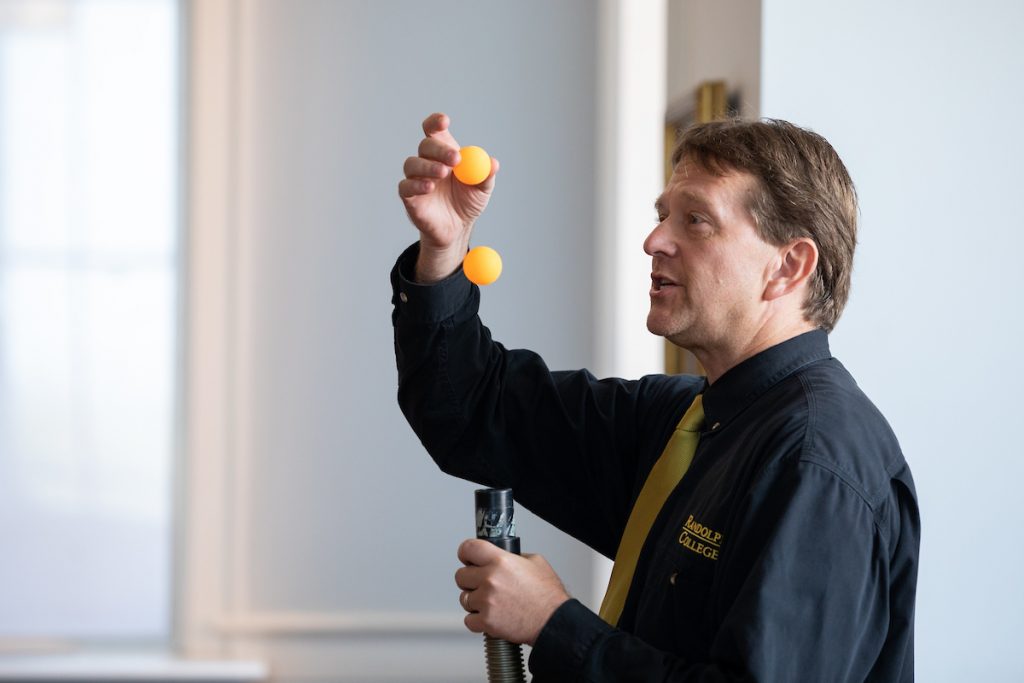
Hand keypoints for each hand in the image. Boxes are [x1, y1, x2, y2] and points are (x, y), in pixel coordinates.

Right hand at [398, 112, 499, 282]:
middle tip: (455, 158)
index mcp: (444, 153)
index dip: (436, 123)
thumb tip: (493, 163)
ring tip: (443, 173)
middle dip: (439, 149)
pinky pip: (405, 186)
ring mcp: (416, 178)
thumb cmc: (467, 202)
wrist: (457, 228)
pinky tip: (430, 187)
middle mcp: (427, 161)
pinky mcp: (409, 196)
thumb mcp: (482, 189)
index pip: (434, 131)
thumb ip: (486, 175)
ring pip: (412, 164)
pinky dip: (416, 184)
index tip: (444, 121)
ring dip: (428, 166)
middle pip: (425, 146)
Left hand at [454, 538, 569, 645]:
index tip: (467, 557)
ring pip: (464, 598)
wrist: (553, 622)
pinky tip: (490, 616)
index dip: (466, 552)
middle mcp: (490, 579)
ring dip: (474, 601)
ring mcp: (486, 601)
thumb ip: (514, 556)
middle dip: (469, 580)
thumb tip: (503, 556)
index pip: (469, 548)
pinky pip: (468, 619)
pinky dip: (477, 620)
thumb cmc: (548, 596)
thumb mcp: (535, 562)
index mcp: (501, 561)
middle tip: (481, 584)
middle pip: (460, 575)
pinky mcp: (486, 621)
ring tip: (491, 603)